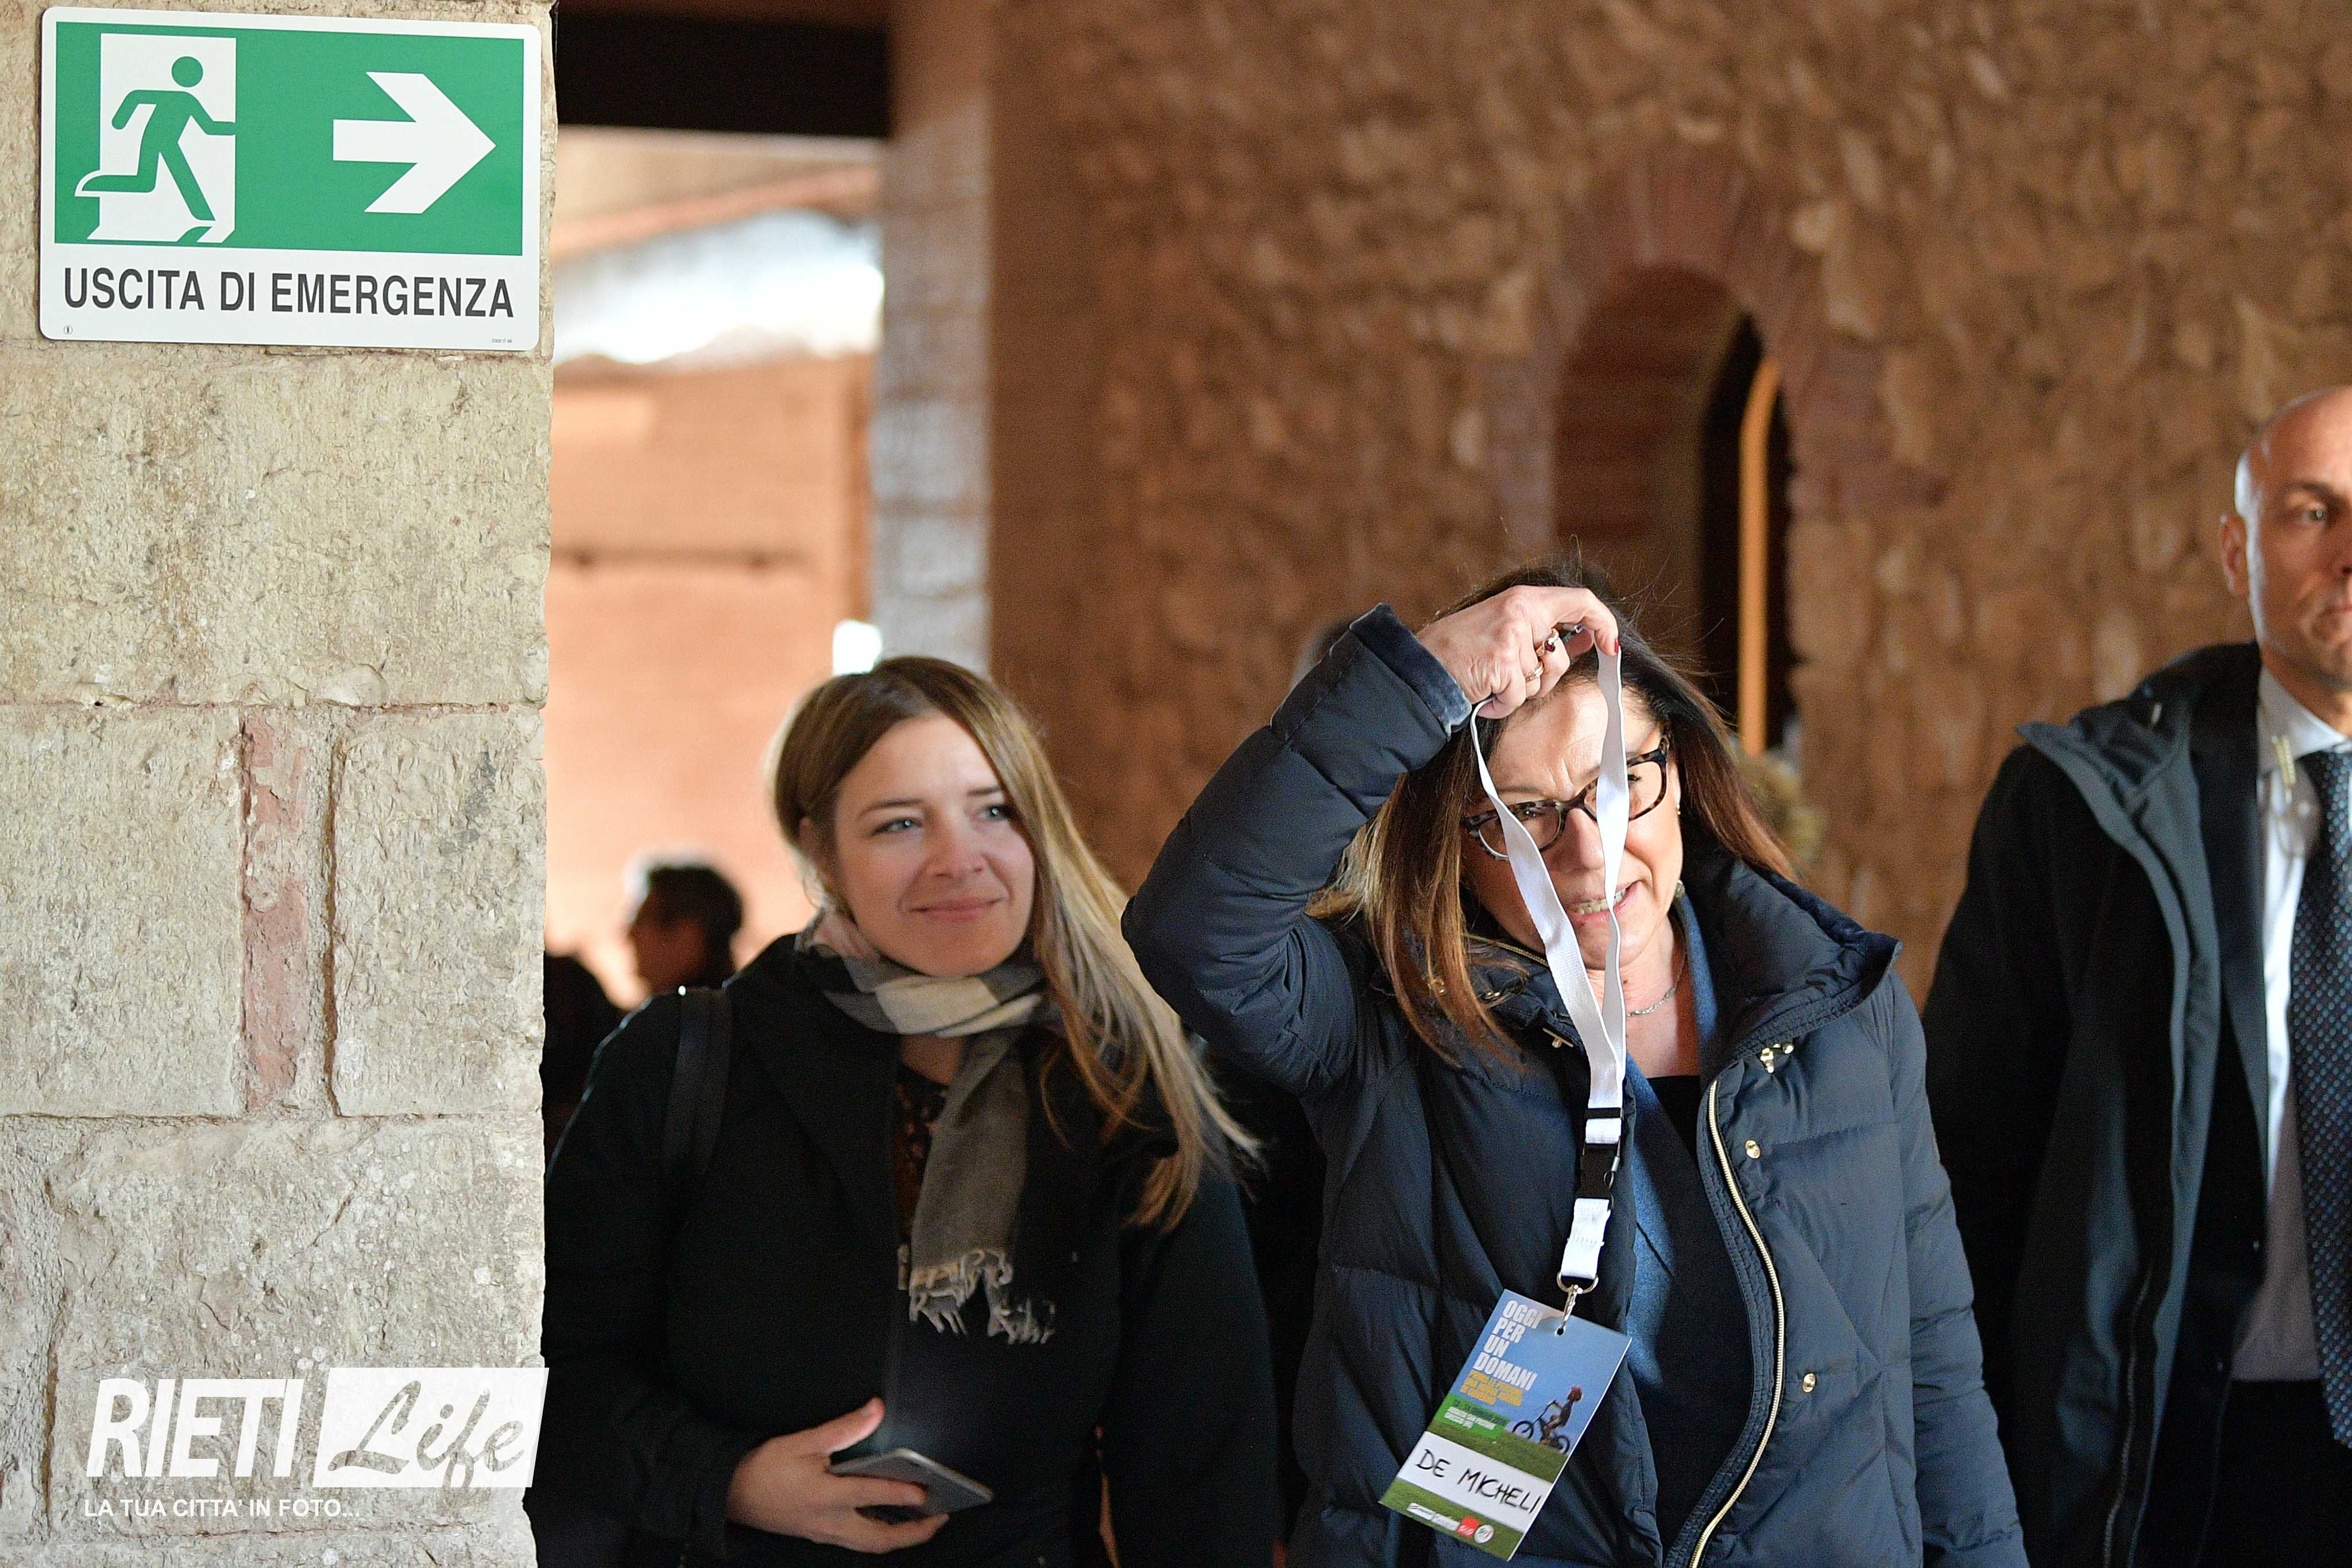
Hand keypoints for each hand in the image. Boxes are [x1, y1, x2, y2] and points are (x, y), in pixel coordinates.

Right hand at [725, 1399, 948, 1552]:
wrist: (732, 1494)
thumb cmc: (766, 1468)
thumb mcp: (804, 1441)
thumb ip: (844, 1428)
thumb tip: (875, 1410)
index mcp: (827, 1496)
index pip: (875, 1495)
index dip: (905, 1493)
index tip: (928, 1490)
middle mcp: (830, 1521)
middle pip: (880, 1539)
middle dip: (914, 1533)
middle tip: (939, 1518)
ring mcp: (825, 1532)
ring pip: (870, 1545)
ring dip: (899, 1538)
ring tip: (922, 1524)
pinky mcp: (819, 1534)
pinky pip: (856, 1543)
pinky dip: (878, 1537)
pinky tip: (887, 1523)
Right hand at [1415, 586, 1620, 719]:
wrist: (1420, 667)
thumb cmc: (1459, 650)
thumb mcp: (1506, 628)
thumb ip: (1546, 631)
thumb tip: (1587, 637)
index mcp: (1524, 599)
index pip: (1580, 600)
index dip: (1603, 623)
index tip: (1610, 645)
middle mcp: (1521, 613)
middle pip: (1560, 657)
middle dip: (1544, 677)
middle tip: (1512, 676)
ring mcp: (1511, 639)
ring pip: (1539, 681)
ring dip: (1517, 691)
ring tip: (1490, 680)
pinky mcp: (1501, 666)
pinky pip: (1517, 698)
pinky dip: (1500, 705)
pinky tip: (1482, 694)